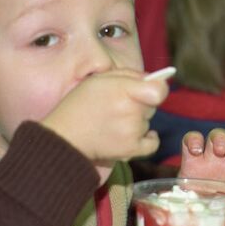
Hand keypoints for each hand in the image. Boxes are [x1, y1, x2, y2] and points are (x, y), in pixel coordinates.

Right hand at [42, 69, 168, 161]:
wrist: (65, 136)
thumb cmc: (80, 104)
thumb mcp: (99, 79)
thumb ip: (129, 75)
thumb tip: (154, 79)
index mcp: (123, 90)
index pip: (159, 90)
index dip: (158, 88)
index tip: (150, 89)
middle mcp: (130, 111)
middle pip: (152, 105)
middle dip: (141, 103)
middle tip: (119, 105)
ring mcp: (132, 132)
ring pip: (147, 122)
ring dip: (137, 121)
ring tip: (114, 121)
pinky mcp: (131, 150)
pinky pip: (152, 143)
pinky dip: (149, 138)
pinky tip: (137, 133)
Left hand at [178, 129, 224, 219]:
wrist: (214, 213)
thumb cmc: (196, 200)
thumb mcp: (185, 197)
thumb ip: (180, 197)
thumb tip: (166, 205)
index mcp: (195, 159)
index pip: (193, 139)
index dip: (194, 140)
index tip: (196, 151)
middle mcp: (213, 156)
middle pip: (217, 136)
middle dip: (218, 140)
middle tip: (218, 151)